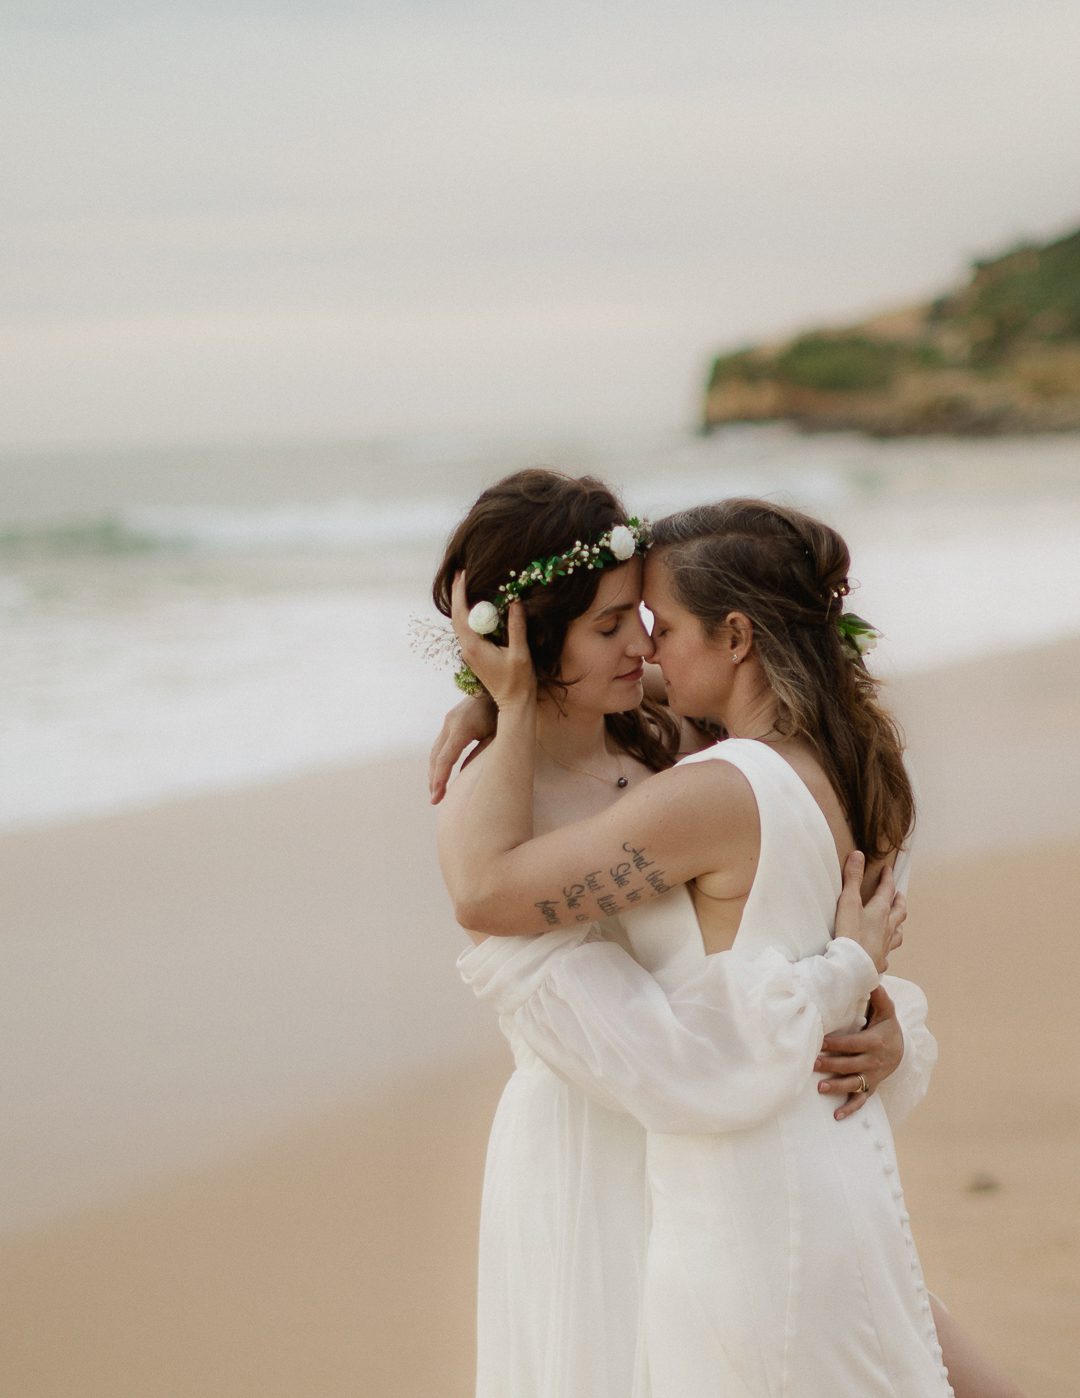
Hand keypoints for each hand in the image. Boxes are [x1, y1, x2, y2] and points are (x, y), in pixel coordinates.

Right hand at [428, 694, 496, 803]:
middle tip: (435, 800)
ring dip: (434, 772)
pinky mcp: (449, 721)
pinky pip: (440, 745)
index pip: (445, 759)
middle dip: (434, 780)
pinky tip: (441, 773)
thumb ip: (480, 754)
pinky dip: (438, 761)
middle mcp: (450, 723)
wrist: (497, 686)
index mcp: (462, 728)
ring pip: (435, 751)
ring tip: (436, 791)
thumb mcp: (495, 735)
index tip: (437, 797)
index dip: (440, 780)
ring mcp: (448, 720)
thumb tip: (465, 775)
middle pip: (436, 757)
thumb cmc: (502, 712)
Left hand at [451, 573, 535, 709]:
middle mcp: (467, 649)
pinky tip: (476, 607)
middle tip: (461, 573)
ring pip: (461, 624)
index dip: (460, 592)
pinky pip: (468, 630)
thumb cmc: (518, 681)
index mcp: (474, 646)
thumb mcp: (520, 653)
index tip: (462, 574)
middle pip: (457, 616)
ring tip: (465, 585)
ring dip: (462, 604)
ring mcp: (469, 653)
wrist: (513, 704)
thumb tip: (515, 602)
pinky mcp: (475, 656)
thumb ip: (517, 627)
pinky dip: (469, 615)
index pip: (461, 614)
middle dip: (458, 594)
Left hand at [815, 985, 903, 1119]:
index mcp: (875, 1042)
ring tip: (820, 1088)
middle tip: (812, 1064)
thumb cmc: (886, 1027)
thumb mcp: (886, 1011)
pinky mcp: (871, 1087)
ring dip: (837, 1087)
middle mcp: (874, 1062)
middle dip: (831, 1065)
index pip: (853, 1044)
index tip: (820, 1042)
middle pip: (850, 1064)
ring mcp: (873, 1077)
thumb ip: (879, 997)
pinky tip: (837, 1115)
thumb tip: (872, 979)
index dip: (837, 1043)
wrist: (902, 1049)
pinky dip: (850, 1108)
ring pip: (854, 1083)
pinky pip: (861, 1100)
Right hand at [834, 852, 905, 973]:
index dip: (888, 879)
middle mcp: (887, 928)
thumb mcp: (848, 901)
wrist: (852, 966)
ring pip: (898, 933)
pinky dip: (887, 949)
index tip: (888, 870)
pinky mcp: (880, 961)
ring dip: (899, 924)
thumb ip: (853, 878)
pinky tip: (884, 953)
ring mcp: (885, 945)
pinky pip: (888, 953)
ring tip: (898, 922)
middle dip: (899, 900)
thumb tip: (858, 855)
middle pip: (899, 911)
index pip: (887, 890)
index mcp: (880, 911)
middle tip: (899, 894)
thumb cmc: (850, 933)